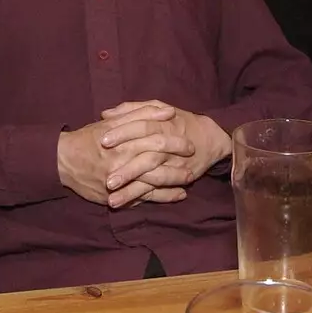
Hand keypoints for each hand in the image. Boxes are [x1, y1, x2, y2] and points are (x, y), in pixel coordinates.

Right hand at [57, 102, 184, 205]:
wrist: (63, 162)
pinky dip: (163, 197)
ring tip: (190, 179)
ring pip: (153, 183)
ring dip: (174, 181)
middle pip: (157, 163)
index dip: (174, 142)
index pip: (155, 140)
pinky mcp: (117, 196)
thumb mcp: (112, 122)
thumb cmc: (89, 138)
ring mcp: (120, 182)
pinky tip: (177, 195)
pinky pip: (144, 198)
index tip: (189, 143)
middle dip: (177, 163)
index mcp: (123, 141)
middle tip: (193, 160)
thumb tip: (167, 110)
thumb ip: (140, 113)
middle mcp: (123, 162)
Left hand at [99, 100, 230, 207]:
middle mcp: (167, 147)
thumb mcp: (157, 107)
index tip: (103, 141)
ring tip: (112, 199)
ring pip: (152, 179)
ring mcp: (172, 166)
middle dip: (127, 170)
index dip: (122, 133)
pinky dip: (145, 198)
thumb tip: (105, 114)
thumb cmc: (177, 121)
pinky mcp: (174, 180)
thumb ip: (131, 109)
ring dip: (132, 190)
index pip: (141, 127)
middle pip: (146, 158)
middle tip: (106, 180)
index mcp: (161, 125)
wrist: (208, 137)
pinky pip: (159, 192)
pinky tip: (126, 205)